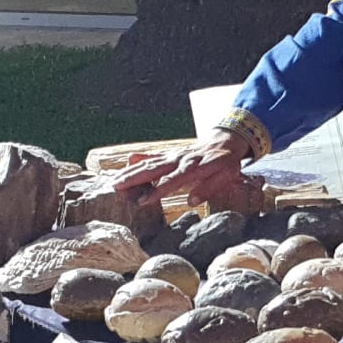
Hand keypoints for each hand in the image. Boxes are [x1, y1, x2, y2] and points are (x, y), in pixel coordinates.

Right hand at [114, 131, 252, 200]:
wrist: (227, 140)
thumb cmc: (227, 162)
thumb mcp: (226, 176)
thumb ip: (208, 188)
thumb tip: (191, 201)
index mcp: (194, 167)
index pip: (172, 180)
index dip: (157, 191)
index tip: (142, 201)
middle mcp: (180, 160)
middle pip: (154, 169)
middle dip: (134, 179)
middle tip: (116, 187)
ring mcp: (174, 155)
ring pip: (149, 163)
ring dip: (131, 171)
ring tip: (115, 181)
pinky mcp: (171, 153)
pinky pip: (153, 156)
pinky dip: (140, 159)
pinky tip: (127, 162)